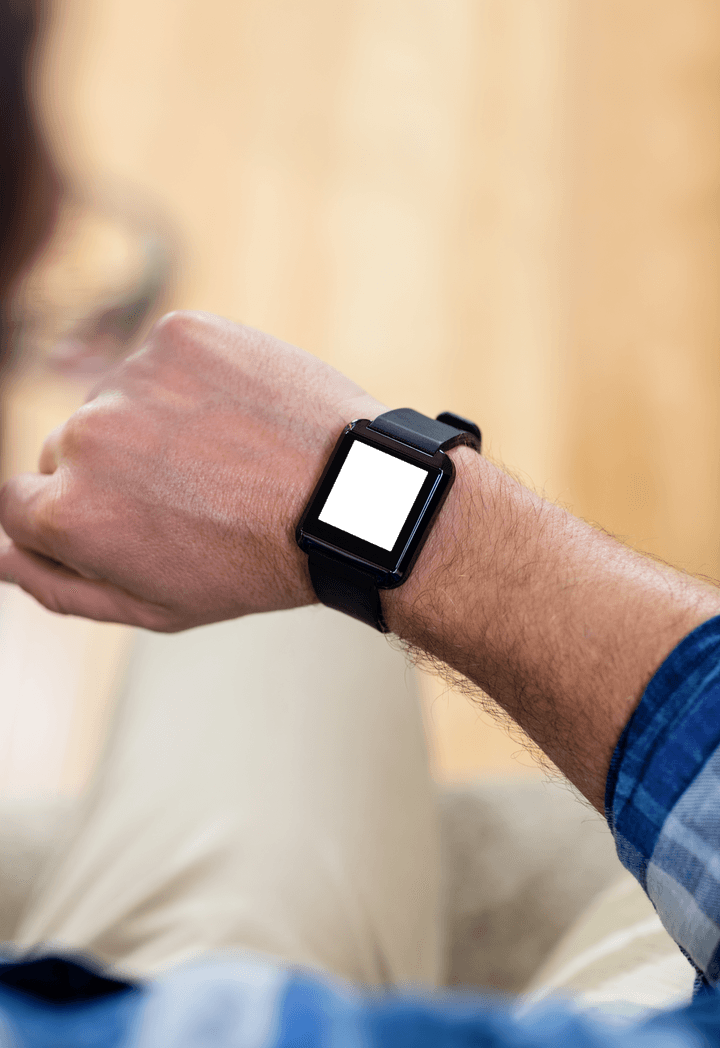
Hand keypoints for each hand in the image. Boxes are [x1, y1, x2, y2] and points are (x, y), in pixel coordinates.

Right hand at [0, 311, 384, 629]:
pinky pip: (159, 357)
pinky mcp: (180, 334)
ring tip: (221, 456)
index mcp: (70, 513)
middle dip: (110, 471)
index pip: (18, 502)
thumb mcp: (155, 605)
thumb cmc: (257, 562)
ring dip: (149, 421)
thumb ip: (61, 586)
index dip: (72, 513)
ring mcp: (133, 378)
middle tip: (188, 493)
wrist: (350, 499)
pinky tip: (234, 417)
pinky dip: (188, 381)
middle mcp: (87, 438)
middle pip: (63, 447)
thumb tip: (2, 557)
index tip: (123, 516)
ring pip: (113, 399)